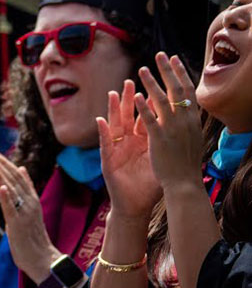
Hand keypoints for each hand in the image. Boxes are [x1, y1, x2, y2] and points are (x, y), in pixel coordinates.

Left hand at [0, 151, 60, 283]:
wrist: (43, 260)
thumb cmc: (33, 236)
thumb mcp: (28, 209)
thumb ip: (25, 190)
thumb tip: (21, 169)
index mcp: (31, 199)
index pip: (18, 176)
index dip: (5, 164)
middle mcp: (29, 203)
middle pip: (13, 180)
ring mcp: (25, 213)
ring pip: (11, 190)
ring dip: (0, 176)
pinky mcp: (19, 225)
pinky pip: (12, 209)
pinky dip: (7, 197)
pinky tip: (1, 187)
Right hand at [97, 80, 160, 219]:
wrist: (135, 206)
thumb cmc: (149, 187)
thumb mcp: (161, 162)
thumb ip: (168, 146)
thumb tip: (187, 132)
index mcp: (143, 142)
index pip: (146, 118)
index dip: (148, 103)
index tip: (154, 87)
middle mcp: (128, 142)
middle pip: (129, 116)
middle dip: (129, 99)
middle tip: (132, 81)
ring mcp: (117, 149)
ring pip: (115, 125)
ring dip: (113, 110)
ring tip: (113, 94)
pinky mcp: (108, 160)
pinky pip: (105, 143)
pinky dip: (103, 132)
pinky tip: (101, 121)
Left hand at [137, 53, 204, 188]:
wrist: (184, 184)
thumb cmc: (186, 163)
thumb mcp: (191, 138)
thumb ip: (188, 122)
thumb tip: (187, 107)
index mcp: (192, 121)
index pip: (187, 92)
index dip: (180, 74)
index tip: (174, 58)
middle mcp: (185, 122)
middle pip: (176, 91)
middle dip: (167, 71)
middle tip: (160, 55)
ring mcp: (173, 130)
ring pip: (163, 102)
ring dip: (153, 84)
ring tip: (142, 69)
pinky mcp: (160, 140)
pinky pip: (151, 120)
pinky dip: (144, 107)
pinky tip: (136, 96)